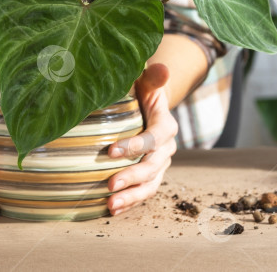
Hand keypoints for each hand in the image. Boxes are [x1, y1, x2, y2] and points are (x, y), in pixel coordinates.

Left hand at [106, 63, 177, 215]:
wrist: (144, 107)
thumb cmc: (140, 91)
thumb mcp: (145, 81)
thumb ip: (153, 77)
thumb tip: (162, 67)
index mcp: (166, 124)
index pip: (155, 137)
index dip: (136, 145)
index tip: (111, 151)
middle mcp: (166, 148)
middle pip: (153, 166)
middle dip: (132, 177)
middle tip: (109, 185)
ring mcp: (159, 165)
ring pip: (150, 185)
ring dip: (131, 196)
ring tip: (111, 205)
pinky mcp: (150, 176)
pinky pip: (143, 192)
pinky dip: (129, 202)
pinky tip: (111, 210)